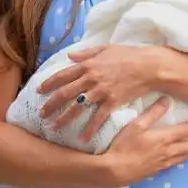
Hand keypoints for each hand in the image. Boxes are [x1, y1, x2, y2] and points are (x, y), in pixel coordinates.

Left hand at [38, 44, 152, 140]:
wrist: (148, 66)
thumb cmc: (128, 55)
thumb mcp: (106, 48)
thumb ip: (86, 53)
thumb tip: (69, 56)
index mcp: (89, 65)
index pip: (63, 75)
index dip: (49, 83)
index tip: (39, 91)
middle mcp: (91, 78)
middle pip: (65, 93)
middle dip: (51, 105)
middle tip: (41, 114)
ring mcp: (101, 91)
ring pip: (77, 107)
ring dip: (64, 119)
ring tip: (53, 128)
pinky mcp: (112, 102)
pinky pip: (97, 118)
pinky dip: (89, 129)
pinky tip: (81, 138)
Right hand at [103, 98, 187, 186]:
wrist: (114, 171)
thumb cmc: (124, 146)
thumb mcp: (136, 125)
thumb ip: (153, 113)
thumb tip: (167, 99)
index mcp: (165, 138)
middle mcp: (168, 151)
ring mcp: (163, 162)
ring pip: (184, 155)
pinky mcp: (157, 170)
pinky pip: (175, 163)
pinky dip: (183, 158)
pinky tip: (182, 157)